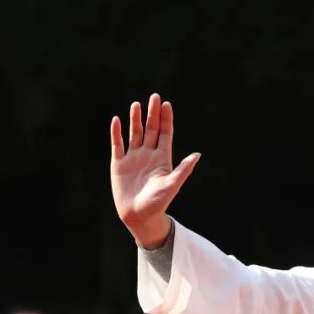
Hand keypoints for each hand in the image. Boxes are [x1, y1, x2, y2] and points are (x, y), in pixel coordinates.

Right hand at [110, 93, 200, 247]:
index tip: (167, 104)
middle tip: (154, 96)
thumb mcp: (172, 185)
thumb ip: (183, 169)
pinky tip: (117, 120)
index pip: (165, 134)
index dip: (166, 119)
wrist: (139, 216)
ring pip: (135, 134)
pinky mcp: (119, 164)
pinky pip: (117, 145)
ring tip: (136, 105)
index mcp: (163, 158)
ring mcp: (133, 158)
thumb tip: (197, 155)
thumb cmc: (158, 203)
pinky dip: (116, 133)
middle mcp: (148, 155)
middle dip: (152, 114)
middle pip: (151, 129)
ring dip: (135, 120)